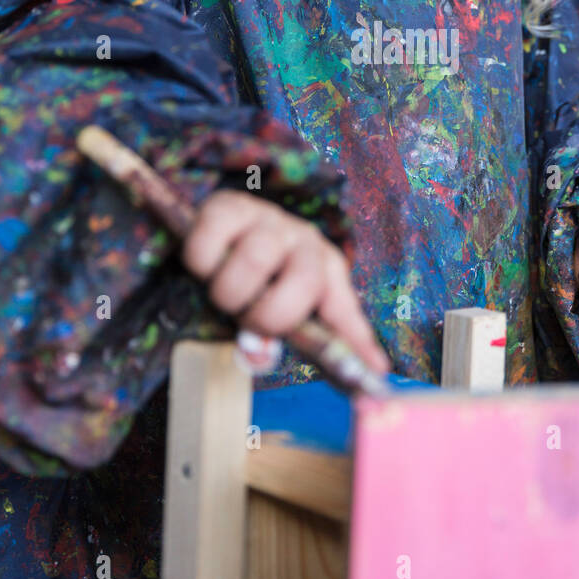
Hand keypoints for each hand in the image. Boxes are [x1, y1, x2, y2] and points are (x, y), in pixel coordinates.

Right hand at [180, 190, 390, 375]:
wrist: (220, 230)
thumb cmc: (255, 279)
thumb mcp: (273, 309)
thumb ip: (272, 342)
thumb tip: (260, 357)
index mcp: (324, 269)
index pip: (343, 308)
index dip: (358, 341)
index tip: (376, 372)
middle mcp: (304, 240)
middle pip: (303, 283)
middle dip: (269, 316)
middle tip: (247, 320)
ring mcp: (268, 219)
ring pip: (255, 259)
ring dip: (230, 292)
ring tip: (224, 294)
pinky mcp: (228, 207)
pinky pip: (212, 243)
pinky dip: (202, 263)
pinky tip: (206, 266)